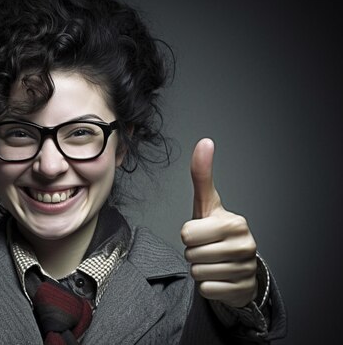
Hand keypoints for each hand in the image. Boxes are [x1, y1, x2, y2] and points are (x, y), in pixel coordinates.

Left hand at [180, 138, 257, 307]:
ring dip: (199, 269)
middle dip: (193, 252)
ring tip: (212, 262)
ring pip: (197, 273)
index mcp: (235, 223)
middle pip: (191, 253)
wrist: (237, 266)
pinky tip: (218, 277)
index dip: (188, 234)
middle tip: (206, 249)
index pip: (186, 233)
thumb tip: (204, 141)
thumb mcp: (207, 204)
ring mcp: (245, 269)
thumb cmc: (215, 232)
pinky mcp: (241, 290)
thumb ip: (202, 175)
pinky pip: (206, 290)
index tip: (201, 233)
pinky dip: (207, 286)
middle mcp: (245, 245)